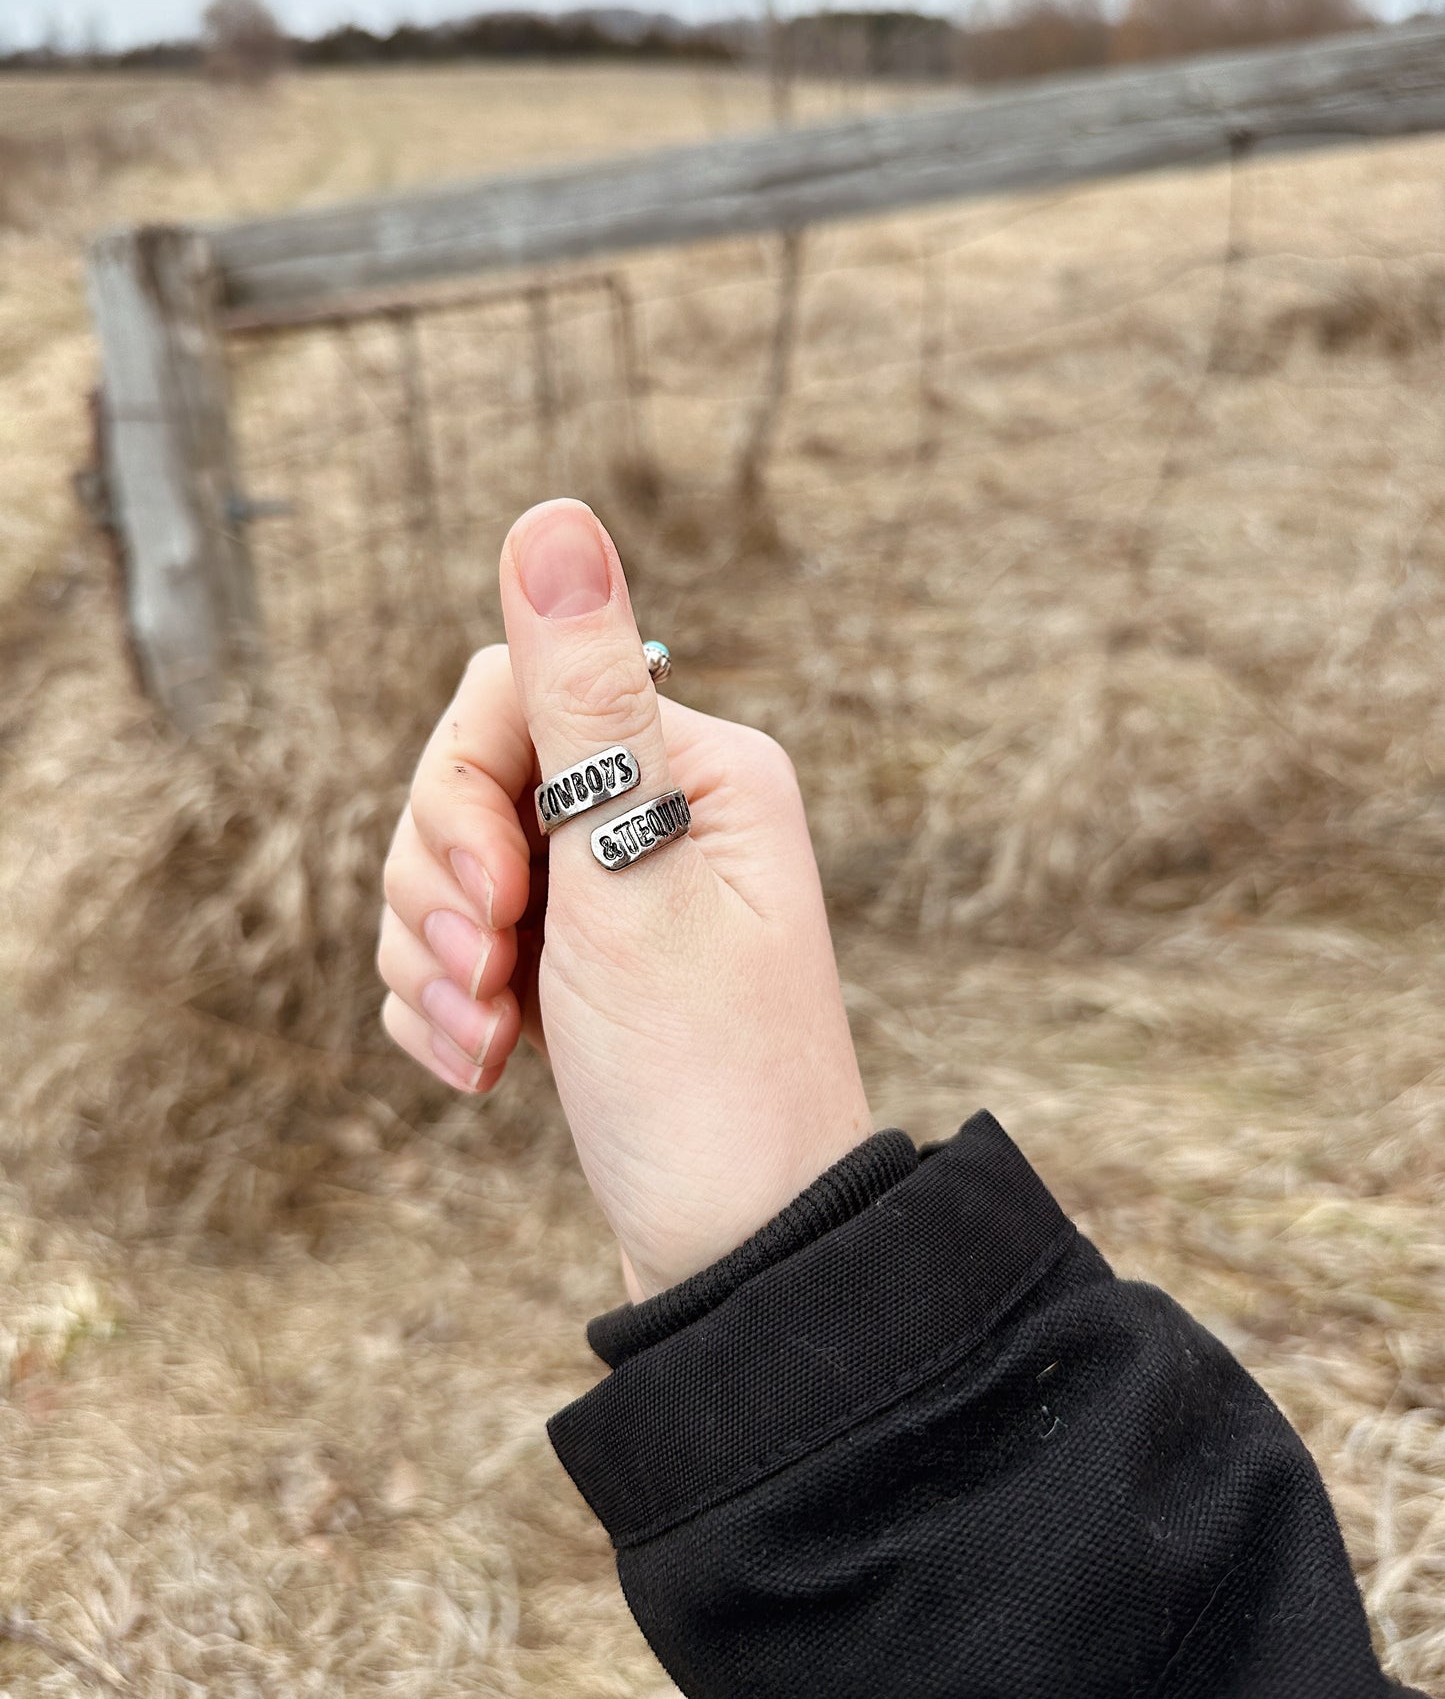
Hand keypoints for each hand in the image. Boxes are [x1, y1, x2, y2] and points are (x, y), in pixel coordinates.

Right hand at [377, 500, 871, 1298]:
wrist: (737, 1258)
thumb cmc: (707, 1076)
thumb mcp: (630, 878)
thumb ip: (583, 699)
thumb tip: (552, 515)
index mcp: (694, 767)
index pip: (511, 694)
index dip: (462, 790)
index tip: (496, 901)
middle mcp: (654, 810)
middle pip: (464, 778)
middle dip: (440, 885)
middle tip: (491, 977)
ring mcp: (607, 888)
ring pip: (444, 865)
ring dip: (436, 959)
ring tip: (494, 1042)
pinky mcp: (568, 961)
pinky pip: (450, 941)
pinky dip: (445, 1002)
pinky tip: (488, 1068)